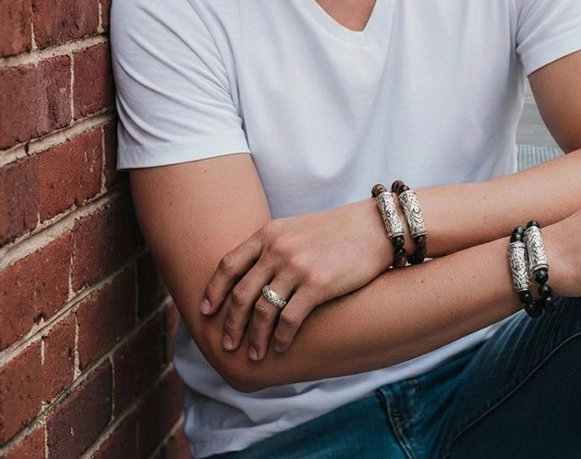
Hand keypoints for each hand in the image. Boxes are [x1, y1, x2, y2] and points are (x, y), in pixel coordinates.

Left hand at [200, 200, 391, 359]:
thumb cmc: (335, 231)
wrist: (374, 227)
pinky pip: (289, 319)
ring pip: (262, 311)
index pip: (228, 265)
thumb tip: (246, 276)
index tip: (206, 312)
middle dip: (230, 324)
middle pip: (241, 294)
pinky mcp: (318, 285)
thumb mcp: (295, 229)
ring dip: (255, 338)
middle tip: (227, 344)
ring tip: (254, 354)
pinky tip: (281, 348)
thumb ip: (270, 247)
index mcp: (269, 234)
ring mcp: (297, 267)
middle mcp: (278, 249)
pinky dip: (281, 338)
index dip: (213, 291)